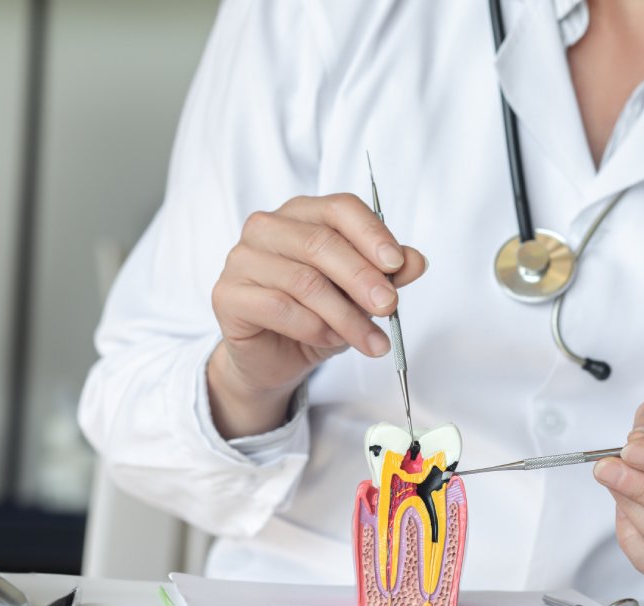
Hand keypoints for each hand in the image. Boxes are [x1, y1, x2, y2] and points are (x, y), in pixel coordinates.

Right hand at [208, 194, 427, 437]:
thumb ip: (386, 275)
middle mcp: (268, 227)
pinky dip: (314, 328)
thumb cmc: (318, 316)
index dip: (371, 234)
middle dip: (362, 278)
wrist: (276, 358)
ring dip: (345, 316)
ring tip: (369, 340)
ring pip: (304, 281)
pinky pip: (278, 308)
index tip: (397, 264)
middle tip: (390, 308)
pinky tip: (331, 341)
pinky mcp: (227, 294)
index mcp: (303, 214)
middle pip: (321, 243)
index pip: (340, 209)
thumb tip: (416, 260)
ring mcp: (242, 258)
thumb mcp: (361, 296)